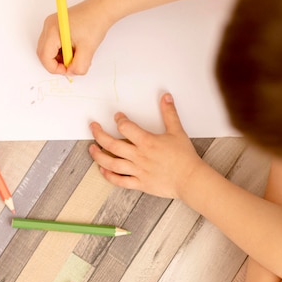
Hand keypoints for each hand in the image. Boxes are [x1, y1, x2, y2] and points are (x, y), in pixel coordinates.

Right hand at [36, 0, 111, 75]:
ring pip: (48, 50)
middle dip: (56, 64)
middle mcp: (48, 26)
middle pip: (44, 53)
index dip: (55, 69)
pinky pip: (53, 44)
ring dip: (60, 58)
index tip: (68, 71)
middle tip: (71, 66)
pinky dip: (62, 51)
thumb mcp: (88, 50)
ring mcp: (51, 25)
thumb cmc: (95, 23)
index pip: (45, 57)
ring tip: (76, 56)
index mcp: (53, 30)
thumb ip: (78, 66)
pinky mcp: (56, 26)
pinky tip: (74, 50)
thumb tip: (71, 73)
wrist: (102, 9)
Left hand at [88, 93, 204, 198]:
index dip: (119, 120)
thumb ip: (169, 113)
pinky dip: (109, 176)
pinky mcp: (139, 183)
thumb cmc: (184, 157)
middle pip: (112, 145)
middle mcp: (139, 156)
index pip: (126, 127)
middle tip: (93, 127)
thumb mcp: (177, 131)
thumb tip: (166, 97)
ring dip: (98, 156)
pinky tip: (102, 170)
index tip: (117, 117)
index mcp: (147, 142)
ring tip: (91, 149)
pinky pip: (119, 181)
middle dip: (99, 134)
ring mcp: (137, 171)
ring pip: (111, 164)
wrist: (190, 179)